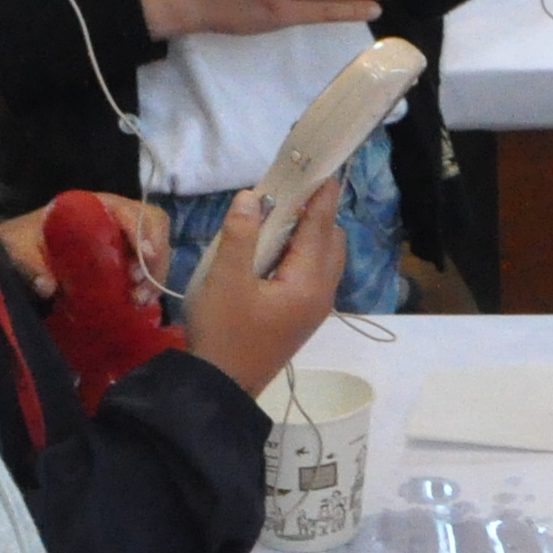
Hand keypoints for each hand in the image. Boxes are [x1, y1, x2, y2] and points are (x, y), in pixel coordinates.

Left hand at [0, 194, 166, 304]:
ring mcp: (122, 234)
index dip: (141, 230)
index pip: (129, 209)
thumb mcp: (22, 248)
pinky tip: (141, 299)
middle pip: (152, 224)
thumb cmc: (22, 240)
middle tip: (140, 286)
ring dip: (155, 272)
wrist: (18, 247)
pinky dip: (150, 280)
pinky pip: (148, 261)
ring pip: (155, 244)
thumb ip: (33, 264)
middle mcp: (114, 214)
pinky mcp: (124, 254)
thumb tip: (48, 287)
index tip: (143, 256)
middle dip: (155, 255)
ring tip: (140, 299)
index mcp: (93, 205)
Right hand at [180, 187, 342, 391]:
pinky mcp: (302, 317)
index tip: (319, 165)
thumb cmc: (223, 333)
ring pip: (324, 258)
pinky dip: (301, 254)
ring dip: (308, 235)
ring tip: (276, 220)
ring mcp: (314, 308)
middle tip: (286, 193)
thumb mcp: (224, 280)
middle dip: (315, 213)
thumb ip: (240, 234)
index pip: (321, 225)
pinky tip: (272, 250)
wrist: (221, 388)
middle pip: (331, 240)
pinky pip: (313, 274)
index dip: (320, 193)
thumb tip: (253, 196)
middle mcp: (321, 293)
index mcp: (308, 282)